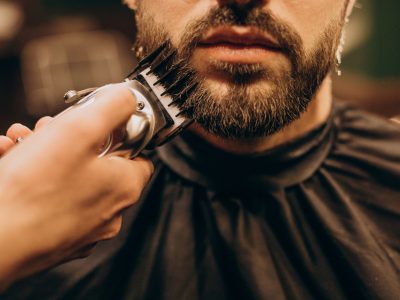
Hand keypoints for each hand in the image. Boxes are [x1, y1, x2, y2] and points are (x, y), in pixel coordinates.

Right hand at [0, 85, 152, 289]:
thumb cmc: (33, 192)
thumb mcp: (80, 129)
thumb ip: (112, 107)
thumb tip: (126, 98)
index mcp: (124, 187)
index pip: (139, 153)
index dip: (119, 131)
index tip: (97, 122)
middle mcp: (109, 212)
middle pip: (99, 162)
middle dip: (70, 138)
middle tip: (47, 130)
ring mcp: (83, 227)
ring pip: (71, 178)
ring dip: (47, 154)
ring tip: (21, 143)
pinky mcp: (56, 236)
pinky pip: (52, 199)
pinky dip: (35, 179)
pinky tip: (11, 164)